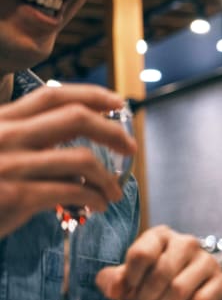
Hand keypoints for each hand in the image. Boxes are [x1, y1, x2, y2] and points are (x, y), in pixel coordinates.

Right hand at [0, 84, 135, 237]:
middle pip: (75, 118)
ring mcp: (9, 165)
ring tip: (113, 192)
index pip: (52, 95)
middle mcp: (4, 136)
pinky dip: (94, 198)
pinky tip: (98, 205)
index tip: (120, 102)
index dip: (92, 94)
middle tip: (131, 148)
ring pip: (80, 159)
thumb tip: (76, 149)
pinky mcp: (13, 196)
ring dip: (107, 178)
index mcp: (0, 121)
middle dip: (112, 130)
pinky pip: (71, 192)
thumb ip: (27, 144)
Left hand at [96, 226, 221, 299]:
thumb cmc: (148, 280)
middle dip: (147, 297)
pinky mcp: (221, 280)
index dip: (130, 280)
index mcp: (160, 236)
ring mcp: (207, 260)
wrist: (178, 293)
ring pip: (180, 289)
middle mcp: (187, 242)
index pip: (141, 254)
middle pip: (161, 274)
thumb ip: (111, 280)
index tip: (126, 291)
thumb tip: (115, 289)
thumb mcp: (124, 278)